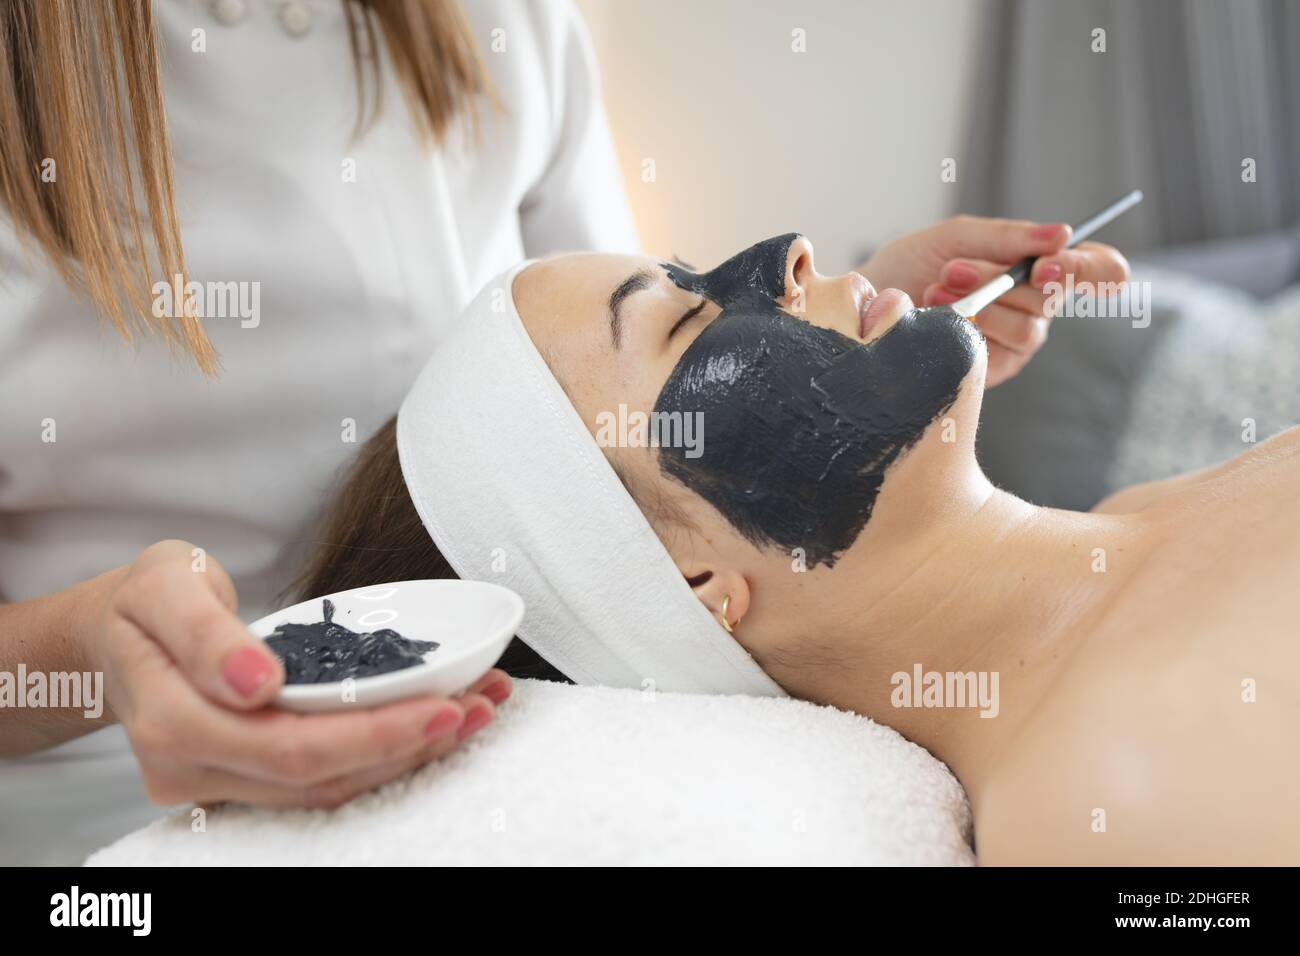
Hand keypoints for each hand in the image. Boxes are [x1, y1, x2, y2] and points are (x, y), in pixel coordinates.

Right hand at [76, 540, 509, 808]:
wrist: (118, 633)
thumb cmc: (146, 600)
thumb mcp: (164, 584)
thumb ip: (205, 632)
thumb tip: (258, 683)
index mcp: (172, 722)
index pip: (290, 747)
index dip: (373, 735)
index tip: (442, 705)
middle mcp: (193, 769)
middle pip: (320, 778)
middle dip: (409, 746)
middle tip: (480, 706)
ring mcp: (217, 784)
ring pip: (328, 788)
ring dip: (408, 755)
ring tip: (475, 711)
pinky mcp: (245, 780)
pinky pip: (323, 779)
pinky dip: (384, 754)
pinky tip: (433, 721)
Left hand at [859, 215, 1129, 386]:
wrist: (864, 304)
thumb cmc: (908, 267)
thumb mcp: (952, 237)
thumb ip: (1006, 236)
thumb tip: (1063, 234)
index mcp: (1034, 268)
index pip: (1097, 268)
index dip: (1091, 267)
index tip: (1052, 261)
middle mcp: (1032, 306)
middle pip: (1057, 297)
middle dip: (1006, 279)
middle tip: (956, 268)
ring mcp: (1014, 341)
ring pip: (1031, 327)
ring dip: (983, 303)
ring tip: (935, 289)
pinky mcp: (992, 370)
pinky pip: (1002, 352)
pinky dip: (970, 328)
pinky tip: (935, 315)